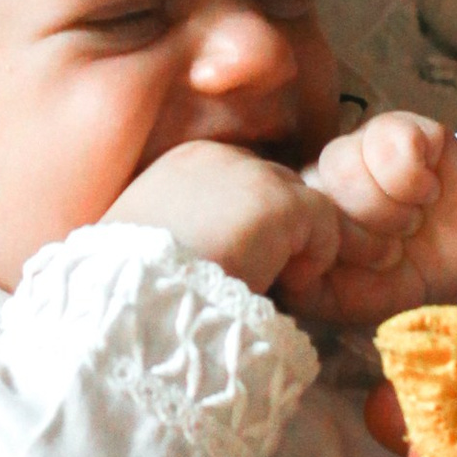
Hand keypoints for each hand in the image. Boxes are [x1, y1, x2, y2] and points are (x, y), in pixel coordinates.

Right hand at [108, 139, 368, 302]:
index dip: (250, 225)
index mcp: (181, 165)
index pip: (239, 182)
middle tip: (267, 279)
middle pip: (276, 186)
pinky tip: (286, 290)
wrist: (131, 299)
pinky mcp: (278, 203)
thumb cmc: (134, 289)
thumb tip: (229, 253)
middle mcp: (216, 156)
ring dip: (296, 249)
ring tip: (274, 288)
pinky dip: (316, 260)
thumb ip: (193, 235)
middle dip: (280, 232)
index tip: (243, 267)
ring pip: (303, 205)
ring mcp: (249, 175)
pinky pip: (325, 224)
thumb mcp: (154, 247)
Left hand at [297, 115, 456, 320]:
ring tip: (414, 224)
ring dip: (388, 208)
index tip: (364, 268)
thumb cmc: (407, 276)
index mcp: (310, 206)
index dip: (328, 243)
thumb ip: (302, 288)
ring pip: (344, 162)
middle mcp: (330, 170)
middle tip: (393, 250)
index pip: (289, 211)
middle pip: (314, 183)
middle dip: (359, 232)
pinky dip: (413, 179)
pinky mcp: (408, 127)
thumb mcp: (348, 300)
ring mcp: (366, 143)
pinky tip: (431, 193)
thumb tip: (278, 270)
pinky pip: (390, 140)